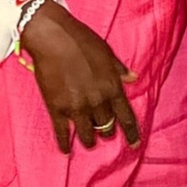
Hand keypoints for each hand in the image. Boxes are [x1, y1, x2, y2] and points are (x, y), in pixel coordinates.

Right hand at [20, 0, 139, 152]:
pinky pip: (63, 134)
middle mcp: (97, 101)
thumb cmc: (81, 40)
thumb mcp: (106, 52)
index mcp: (112, 87)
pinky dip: (64, 144)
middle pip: (106, 128)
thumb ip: (119, 69)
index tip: (134, 144)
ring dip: (89, 139)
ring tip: (88, 139)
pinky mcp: (57, 108)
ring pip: (87, 136)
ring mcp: (76, 106)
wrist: (52, 37)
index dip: (131, 134)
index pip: (126, 118)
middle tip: (103, 130)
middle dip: (106, 131)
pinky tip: (66, 150)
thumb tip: (133, 78)